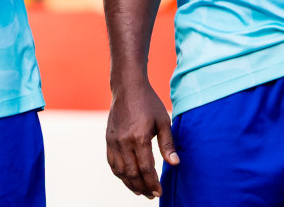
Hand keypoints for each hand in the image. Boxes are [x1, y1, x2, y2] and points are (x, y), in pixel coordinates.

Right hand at [106, 79, 178, 197]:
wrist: (127, 87)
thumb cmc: (148, 103)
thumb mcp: (163, 122)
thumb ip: (168, 144)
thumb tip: (175, 164)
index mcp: (139, 137)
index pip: (146, 168)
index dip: (153, 183)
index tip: (159, 193)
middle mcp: (123, 141)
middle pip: (132, 173)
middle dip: (142, 187)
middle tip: (151, 196)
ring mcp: (113, 140)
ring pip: (119, 170)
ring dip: (129, 183)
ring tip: (139, 191)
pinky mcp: (108, 138)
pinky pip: (111, 161)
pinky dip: (118, 173)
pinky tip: (126, 177)